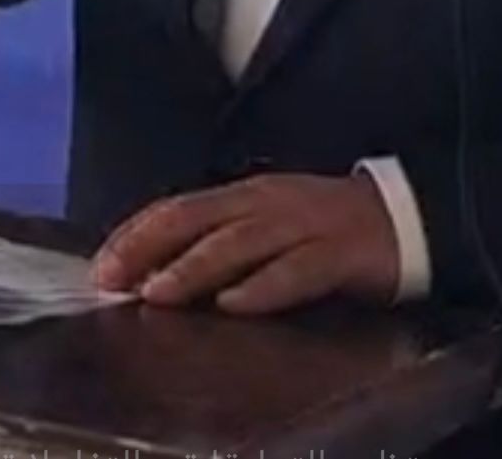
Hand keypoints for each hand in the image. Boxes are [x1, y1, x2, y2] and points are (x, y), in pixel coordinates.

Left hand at [93, 172, 399, 313]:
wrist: (401, 216)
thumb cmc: (323, 228)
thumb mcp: (266, 224)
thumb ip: (221, 241)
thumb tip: (158, 273)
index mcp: (244, 196)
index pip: (177, 208)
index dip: (136, 234)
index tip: (100, 263)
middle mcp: (264, 204)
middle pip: (196, 219)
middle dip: (149, 247)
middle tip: (112, 278)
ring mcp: (301, 226)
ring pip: (238, 244)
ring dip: (193, 268)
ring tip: (158, 292)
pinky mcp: (337, 254)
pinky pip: (296, 272)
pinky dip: (262, 289)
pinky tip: (235, 306)